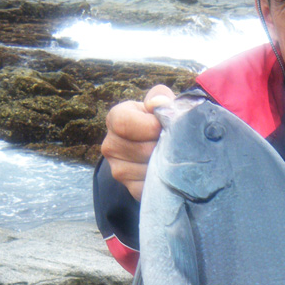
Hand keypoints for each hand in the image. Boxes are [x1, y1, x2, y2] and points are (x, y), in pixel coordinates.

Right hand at [101, 84, 175, 200]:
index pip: (123, 124)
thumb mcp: (160, 104)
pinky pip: (150, 187)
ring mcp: (118, 169)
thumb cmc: (159, 121)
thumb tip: (160, 104)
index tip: (164, 127)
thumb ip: (160, 97)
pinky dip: (163, 180)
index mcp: (116, 119)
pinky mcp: (130, 187)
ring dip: (165, 164)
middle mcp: (110, 145)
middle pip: (141, 150)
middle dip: (163, 147)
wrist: (156, 145)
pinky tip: (167, 171)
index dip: (150, 126)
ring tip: (172, 156)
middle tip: (173, 143)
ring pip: (147, 170)